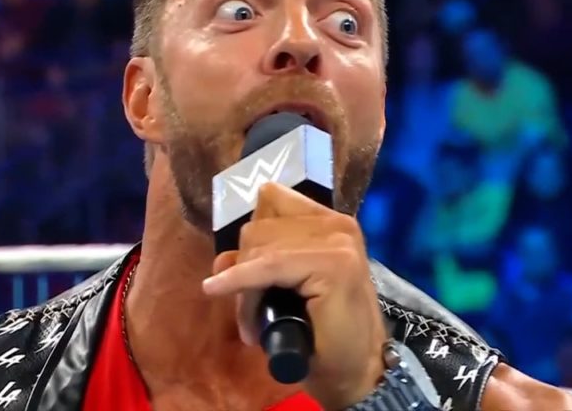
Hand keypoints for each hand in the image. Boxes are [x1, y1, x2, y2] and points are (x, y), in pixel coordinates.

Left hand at [202, 182, 387, 409]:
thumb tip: (221, 261)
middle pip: (259, 227)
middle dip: (243, 268)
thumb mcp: (284, 288)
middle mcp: (336, 224)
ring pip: (260, 248)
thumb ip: (258, 264)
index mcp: (328, 222)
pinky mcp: (334, 264)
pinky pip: (268, 266)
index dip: (251, 233)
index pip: (271, 199)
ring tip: (253, 326)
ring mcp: (338, 241)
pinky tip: (215, 289)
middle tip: (250, 313)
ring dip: (244, 289)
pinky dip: (240, 281)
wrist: (356, 372)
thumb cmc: (322, 333)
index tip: (242, 267)